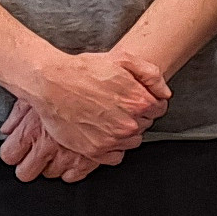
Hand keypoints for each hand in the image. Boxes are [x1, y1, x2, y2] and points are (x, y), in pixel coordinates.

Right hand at [0, 46, 167, 180]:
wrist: (51, 83)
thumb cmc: (84, 70)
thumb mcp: (122, 59)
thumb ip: (151, 74)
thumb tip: (165, 93)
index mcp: (139, 101)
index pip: (159, 109)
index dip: (148, 102)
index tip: (134, 98)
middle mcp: (129, 124)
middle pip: (145, 125)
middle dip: (135, 115)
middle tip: (116, 105)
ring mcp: (112, 139)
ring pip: (132, 141)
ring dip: (125, 132)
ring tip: (108, 117)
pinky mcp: (95, 151)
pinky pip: (116, 157)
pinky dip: (113, 148)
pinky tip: (103, 133)